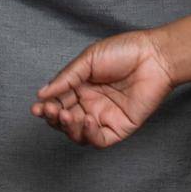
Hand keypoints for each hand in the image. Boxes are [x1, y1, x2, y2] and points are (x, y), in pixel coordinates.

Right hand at [31, 29, 177, 148]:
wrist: (153, 56)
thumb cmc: (124, 51)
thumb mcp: (88, 60)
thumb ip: (66, 78)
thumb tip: (42, 93)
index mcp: (81, 87)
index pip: (58, 102)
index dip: (46, 107)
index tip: (37, 107)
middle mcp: (90, 104)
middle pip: (65, 121)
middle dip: (54, 119)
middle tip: (50, 111)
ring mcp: (104, 117)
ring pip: (79, 134)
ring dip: (69, 128)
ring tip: (67, 115)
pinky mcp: (119, 127)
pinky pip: (99, 140)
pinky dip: (89, 135)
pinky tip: (87, 121)